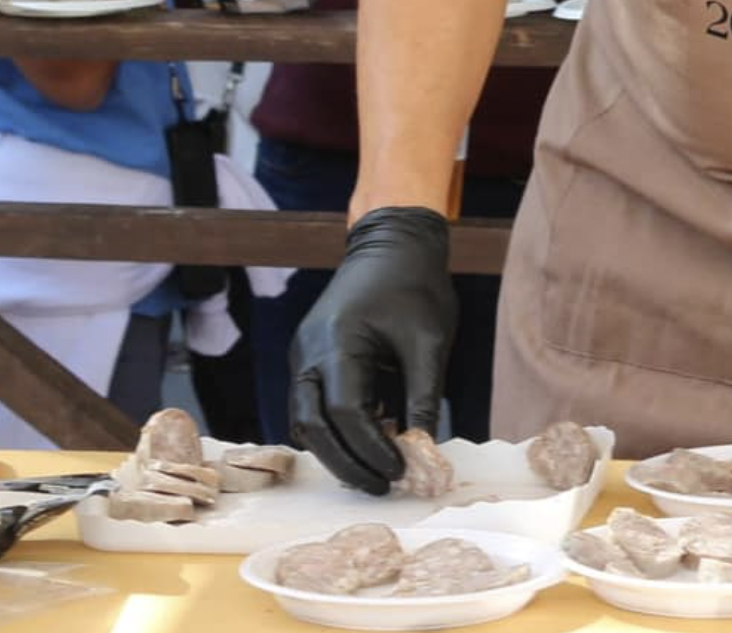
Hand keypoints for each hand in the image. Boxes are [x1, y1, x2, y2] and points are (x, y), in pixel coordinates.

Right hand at [290, 207, 458, 492]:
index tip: (402, 470)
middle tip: (383, 486)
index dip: (371, 449)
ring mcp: (302, 355)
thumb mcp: (429, 342)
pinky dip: (333, 430)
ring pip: (305, 421)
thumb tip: (425, 450)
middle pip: (312, 426)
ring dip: (336, 451)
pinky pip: (310, 406)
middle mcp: (308, 352)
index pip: (345, 413)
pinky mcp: (308, 359)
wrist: (391, 244)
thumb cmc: (415, 286)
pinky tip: (368, 439)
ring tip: (376, 471)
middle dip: (347, 462)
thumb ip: (423, 398)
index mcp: (336, 342)